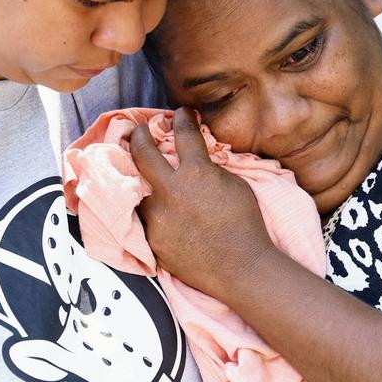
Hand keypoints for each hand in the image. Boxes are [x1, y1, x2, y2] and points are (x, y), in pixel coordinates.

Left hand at [131, 108, 275, 296]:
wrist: (240, 267)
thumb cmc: (246, 224)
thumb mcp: (234, 185)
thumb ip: (210, 169)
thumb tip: (197, 159)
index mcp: (196, 172)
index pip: (183, 132)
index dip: (181, 118)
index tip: (181, 114)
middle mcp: (170, 191)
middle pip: (141, 151)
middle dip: (139, 134)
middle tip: (140, 130)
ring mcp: (157, 217)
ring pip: (136, 187)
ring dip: (140, 177)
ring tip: (142, 172)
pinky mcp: (152, 239)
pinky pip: (143, 217)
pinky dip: (149, 209)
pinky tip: (156, 208)